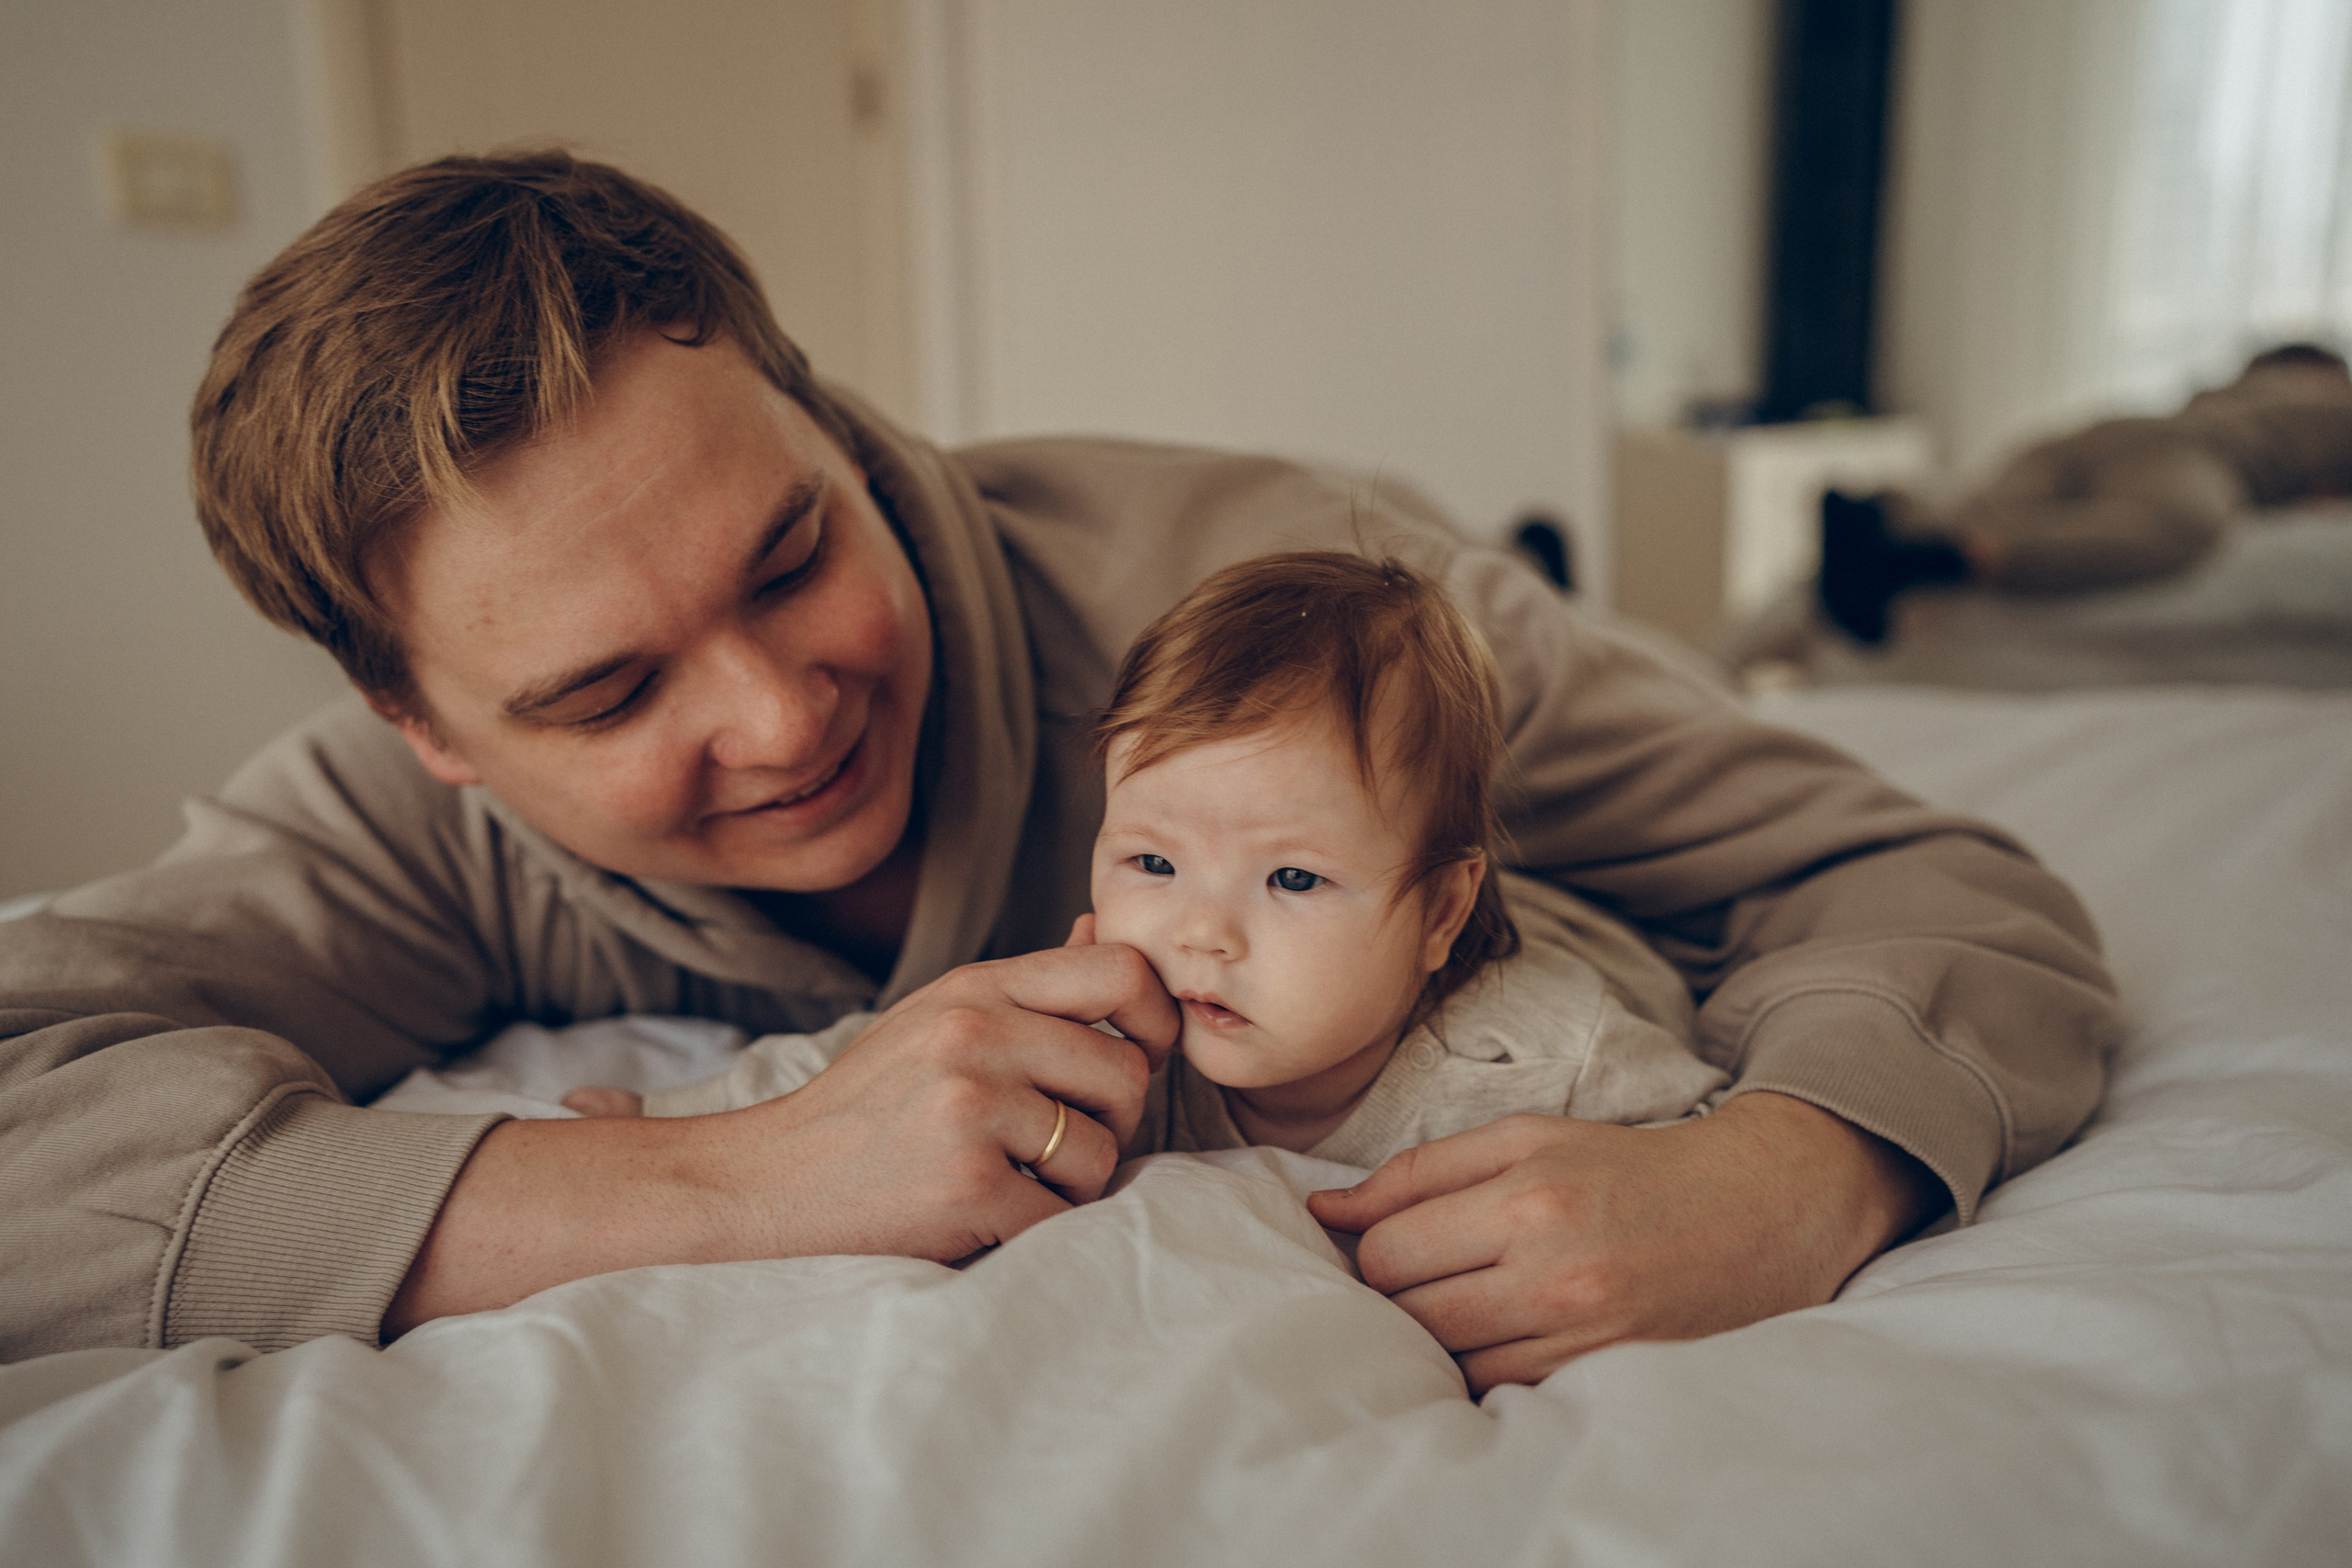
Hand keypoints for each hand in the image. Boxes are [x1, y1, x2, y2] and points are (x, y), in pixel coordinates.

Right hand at [386, 942, 1176, 1334]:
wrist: (763, 1184)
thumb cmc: (864, 1108)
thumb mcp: (935, 1019)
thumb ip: (1025, 988)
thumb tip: (1102, 929)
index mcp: (977, 988)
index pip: (1124, 972)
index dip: (1159, 1020)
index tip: (1142, 1058)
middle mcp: (976, 1034)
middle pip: (1128, 1074)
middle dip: (1111, 1123)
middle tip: (1057, 1144)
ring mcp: (969, 1107)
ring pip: (1103, 1151)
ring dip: (1074, 1185)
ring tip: (1012, 1180)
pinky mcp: (966, 1183)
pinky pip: (1061, 1215)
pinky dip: (1036, 1230)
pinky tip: (985, 1216)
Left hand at [1305, 1093, 1942, 1394]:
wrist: (1757, 1210)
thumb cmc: (1627, 1167)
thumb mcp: (1526, 1139)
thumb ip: (1418, 1172)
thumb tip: (1324, 1211)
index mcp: (1527, 1193)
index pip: (1387, 1249)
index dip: (1372, 1250)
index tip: (1395, 1243)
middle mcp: (1553, 1267)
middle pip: (1408, 1309)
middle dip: (1397, 1296)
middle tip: (1428, 1274)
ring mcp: (1581, 1331)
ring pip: (1448, 1358)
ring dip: (1437, 1336)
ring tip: (1468, 1300)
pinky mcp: (1603, 1373)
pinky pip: (1500, 1388)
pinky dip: (1486, 1365)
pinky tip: (1506, 1332)